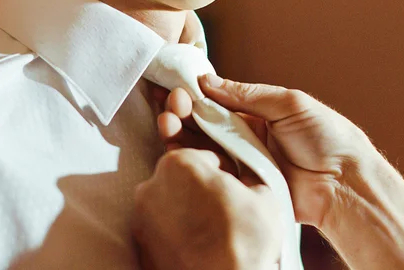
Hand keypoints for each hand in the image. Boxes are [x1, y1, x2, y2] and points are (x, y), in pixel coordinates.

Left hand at [132, 149, 281, 269]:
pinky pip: (160, 232)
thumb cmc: (243, 244)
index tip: (233, 185)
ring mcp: (140, 219)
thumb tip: (247, 180)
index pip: (203, 157)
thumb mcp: (264, 197)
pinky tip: (197, 246)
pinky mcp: (139, 247)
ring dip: (187, 212)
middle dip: (200, 191)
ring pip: (169, 205)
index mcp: (179, 165)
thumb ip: (250, 178)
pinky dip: (175, 235)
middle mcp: (151, 186)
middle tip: (224, 210)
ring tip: (212, 233)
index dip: (222, 171)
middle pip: (182, 180)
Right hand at [156, 75, 379, 228]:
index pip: (216, 102)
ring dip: (181, 135)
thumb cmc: (327, 138)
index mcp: (256, 115)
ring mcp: (241, 164)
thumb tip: (207, 81)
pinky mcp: (240, 187)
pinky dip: (193, 162)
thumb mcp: (289, 103)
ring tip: (167, 123)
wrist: (346, 184)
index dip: (193, 95)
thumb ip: (247, 94)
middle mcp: (244, 138)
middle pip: (203, 125)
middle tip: (169, 106)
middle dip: (182, 113)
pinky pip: (212, 174)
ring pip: (202, 148)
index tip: (174, 89)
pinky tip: (177, 150)